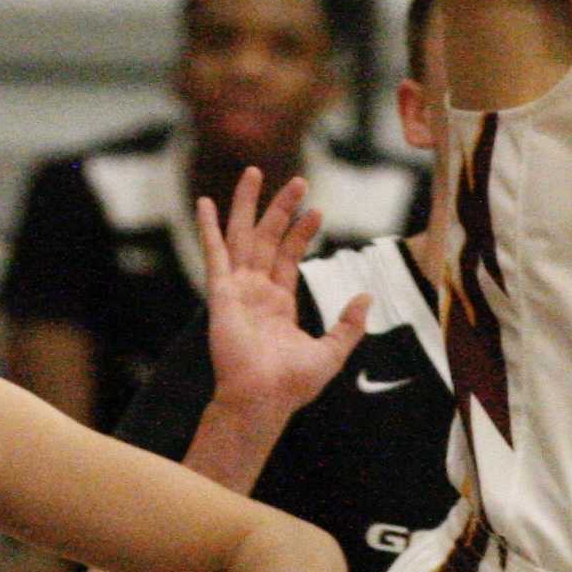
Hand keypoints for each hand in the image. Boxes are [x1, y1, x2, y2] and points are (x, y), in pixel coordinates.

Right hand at [199, 170, 371, 421]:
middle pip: (268, 237)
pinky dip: (209, 227)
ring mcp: (237, 289)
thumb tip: (365, 297)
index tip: (317, 209)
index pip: (289, 256)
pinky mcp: (221, 292)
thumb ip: (348, 325)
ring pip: (242, 236)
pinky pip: (214, 253)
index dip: (303, 231)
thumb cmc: (292, 384)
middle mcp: (256, 291)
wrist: (263, 399)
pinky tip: (206, 203)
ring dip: (248, 205)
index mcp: (278, 303)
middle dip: (281, 207)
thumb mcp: (332, 352)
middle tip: (298, 179)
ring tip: (254, 172)